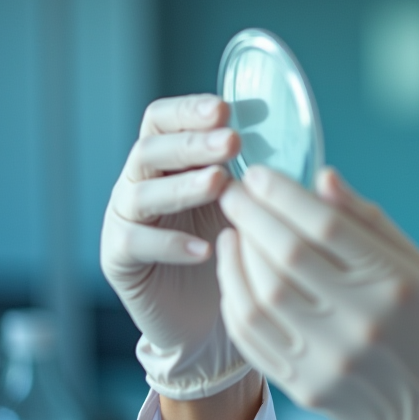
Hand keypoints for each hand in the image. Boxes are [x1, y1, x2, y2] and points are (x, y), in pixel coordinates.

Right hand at [100, 94, 252, 399]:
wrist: (206, 310)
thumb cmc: (232, 243)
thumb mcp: (247, 201)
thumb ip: (258, 171)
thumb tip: (300, 141)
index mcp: (168, 159)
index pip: (161, 120)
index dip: (187, 111)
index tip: (224, 109)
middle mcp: (140, 181)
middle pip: (150, 150)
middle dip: (192, 144)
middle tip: (231, 142)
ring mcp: (125, 218)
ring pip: (141, 194)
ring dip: (182, 186)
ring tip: (219, 184)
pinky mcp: (119, 258)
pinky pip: (135, 244)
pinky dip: (169, 244)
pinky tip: (203, 249)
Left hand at [216, 167, 418, 419]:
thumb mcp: (418, 263)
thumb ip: (368, 220)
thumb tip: (322, 178)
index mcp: (393, 284)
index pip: (326, 227)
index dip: (284, 195)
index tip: (259, 174)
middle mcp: (360, 322)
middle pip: (288, 256)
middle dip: (252, 216)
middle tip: (234, 192)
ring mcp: (329, 359)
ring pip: (261, 296)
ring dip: (237, 256)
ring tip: (233, 230)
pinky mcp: (304, 387)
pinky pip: (252, 338)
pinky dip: (234, 297)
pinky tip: (234, 271)